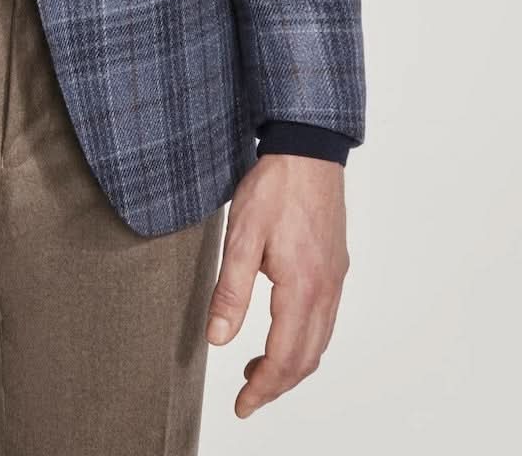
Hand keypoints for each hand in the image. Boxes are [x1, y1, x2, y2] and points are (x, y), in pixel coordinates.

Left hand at [206, 154, 349, 418]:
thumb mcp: (241, 236)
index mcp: (302, 287)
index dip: (263, 388)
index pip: (285, 357)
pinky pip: (325, 320)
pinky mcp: (336, 266)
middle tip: (248, 395)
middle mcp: (326, 289)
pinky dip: (305, 340)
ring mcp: (335, 279)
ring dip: (292, 364)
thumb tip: (218, 339)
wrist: (307, 149)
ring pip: (319, 342)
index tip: (243, 405)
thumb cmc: (273, 187)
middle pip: (307, 358)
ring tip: (258, 368)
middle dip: (278, 384)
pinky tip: (282, 331)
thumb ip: (231, 291)